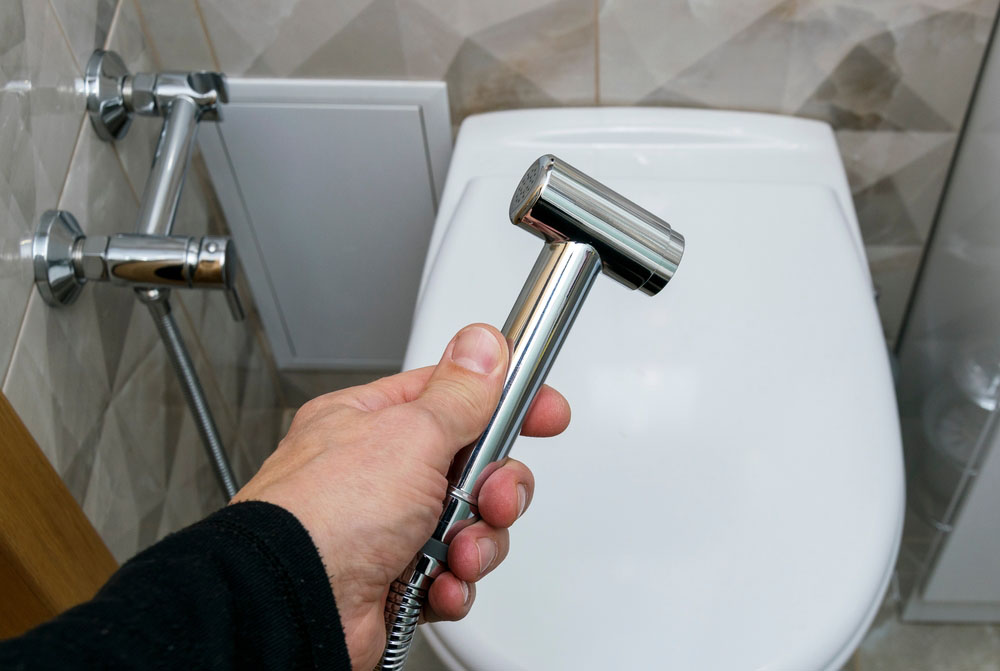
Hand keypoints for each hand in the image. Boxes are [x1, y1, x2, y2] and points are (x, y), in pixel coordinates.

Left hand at [232, 324, 570, 669]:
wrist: (292, 607)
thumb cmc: (322, 517)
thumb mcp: (407, 436)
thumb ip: (458, 395)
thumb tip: (482, 346)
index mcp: (371, 424)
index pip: (453, 397)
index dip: (504, 403)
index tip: (546, 412)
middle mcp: (378, 474)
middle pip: (473, 466)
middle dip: (493, 488)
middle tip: (489, 495)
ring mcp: (388, 528)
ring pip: (471, 524)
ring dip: (475, 541)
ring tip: (454, 550)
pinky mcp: (397, 579)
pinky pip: (455, 573)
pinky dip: (454, 582)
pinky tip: (437, 582)